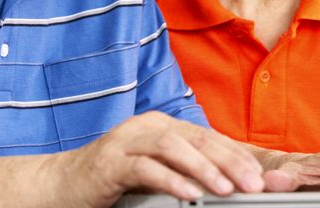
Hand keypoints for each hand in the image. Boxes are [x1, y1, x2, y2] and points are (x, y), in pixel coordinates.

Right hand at [53, 111, 265, 206]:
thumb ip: (183, 170)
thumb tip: (225, 181)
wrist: (60, 185)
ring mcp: (126, 141)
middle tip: (253, 184)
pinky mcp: (109, 162)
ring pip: (173, 147)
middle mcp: (146, 126)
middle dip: (229, 161)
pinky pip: (145, 168)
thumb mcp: (155, 171)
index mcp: (162, 125)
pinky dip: (171, 181)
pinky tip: (190, 195)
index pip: (207, 136)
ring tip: (226, 189)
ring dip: (203, 168)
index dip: (236, 154)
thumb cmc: (112, 180)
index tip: (259, 175)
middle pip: (196, 138)